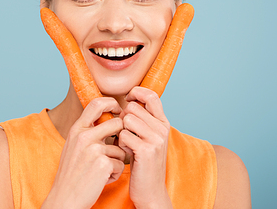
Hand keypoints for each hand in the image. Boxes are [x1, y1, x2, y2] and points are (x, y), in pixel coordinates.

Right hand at [42, 98, 125, 208]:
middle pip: (117, 123)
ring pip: (120, 148)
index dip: (111, 103)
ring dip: (117, 160)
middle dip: (122, 136)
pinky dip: (115, 174)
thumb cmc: (71, 173)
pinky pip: (120, 164)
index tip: (118, 110)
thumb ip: (87, 131)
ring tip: (103, 171)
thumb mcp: (73, 146)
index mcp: (77, 129)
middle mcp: (84, 136)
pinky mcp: (103, 164)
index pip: (96, 103)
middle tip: (118, 147)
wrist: (65, 197)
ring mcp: (94, 149)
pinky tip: (103, 179)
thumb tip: (107, 119)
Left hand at [118, 87, 171, 208]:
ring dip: (121, 132)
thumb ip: (143, 119)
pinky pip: (123, 135)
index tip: (127, 100)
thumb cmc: (143, 162)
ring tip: (127, 144)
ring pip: (126, 119)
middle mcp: (162, 129)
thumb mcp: (147, 137)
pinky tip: (127, 153)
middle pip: (133, 107)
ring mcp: (156, 139)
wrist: (150, 191)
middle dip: (123, 118)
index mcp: (163, 123)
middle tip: (127, 134)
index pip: (151, 95)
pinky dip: (120, 144)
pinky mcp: (146, 150)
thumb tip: (129, 101)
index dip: (136, 93)